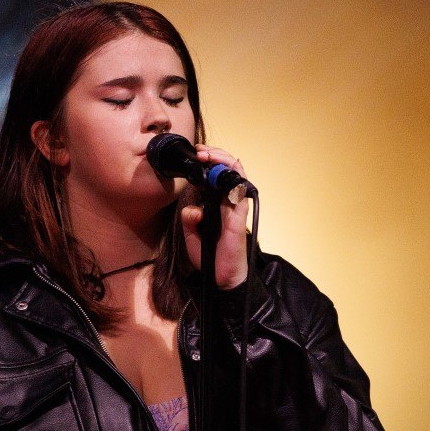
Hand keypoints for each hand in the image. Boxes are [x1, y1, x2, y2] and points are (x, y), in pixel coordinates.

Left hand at [178, 144, 250, 289]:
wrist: (220, 279)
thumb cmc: (210, 258)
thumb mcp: (191, 236)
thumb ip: (189, 219)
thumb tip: (191, 208)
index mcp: (217, 204)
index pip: (216, 175)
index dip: (209, 161)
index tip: (196, 154)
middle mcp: (228, 203)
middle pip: (228, 169)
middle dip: (216, 155)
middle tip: (201, 151)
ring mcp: (235, 208)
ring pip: (237, 175)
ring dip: (224, 161)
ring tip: (209, 156)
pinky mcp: (239, 217)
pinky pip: (240, 193)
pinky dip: (233, 179)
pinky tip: (222, 172)